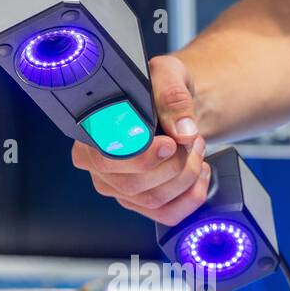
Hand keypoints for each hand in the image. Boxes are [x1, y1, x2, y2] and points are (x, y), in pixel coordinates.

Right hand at [70, 54, 211, 225]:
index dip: (141, 156)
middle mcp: (96, 164)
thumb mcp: (167, 76)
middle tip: (191, 140)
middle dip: (174, 164)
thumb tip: (183, 131)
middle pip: (132, 184)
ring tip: (196, 150)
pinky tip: (199, 173)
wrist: (171, 107)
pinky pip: (167, 214)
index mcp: (90, 131)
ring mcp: (116, 188)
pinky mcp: (138, 203)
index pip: (106, 157)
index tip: (169, 144)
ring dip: (187, 176)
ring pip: (153, 200)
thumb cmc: (159, 91)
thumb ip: (172, 97)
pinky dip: (191, 197)